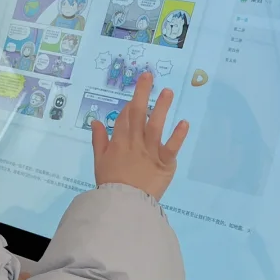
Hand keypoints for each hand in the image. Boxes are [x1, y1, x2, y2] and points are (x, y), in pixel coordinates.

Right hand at [91, 72, 188, 200]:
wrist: (124, 204)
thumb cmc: (111, 183)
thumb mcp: (99, 161)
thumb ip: (99, 140)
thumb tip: (96, 121)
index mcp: (119, 141)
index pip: (124, 117)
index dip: (130, 104)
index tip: (136, 94)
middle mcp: (135, 142)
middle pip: (138, 113)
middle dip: (143, 92)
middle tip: (149, 74)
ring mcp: (151, 151)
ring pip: (156, 125)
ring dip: (162, 107)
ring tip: (168, 91)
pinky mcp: (165, 162)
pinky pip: (172, 146)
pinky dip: (179, 134)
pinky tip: (184, 121)